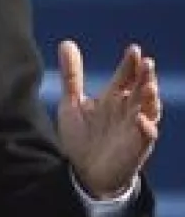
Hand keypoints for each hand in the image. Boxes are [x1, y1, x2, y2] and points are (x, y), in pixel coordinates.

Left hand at [57, 40, 160, 199]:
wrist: (83, 173)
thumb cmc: (81, 137)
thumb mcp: (72, 103)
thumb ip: (72, 75)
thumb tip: (66, 43)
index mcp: (113, 98)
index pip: (126, 77)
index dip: (130, 64)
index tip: (134, 49)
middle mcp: (127, 111)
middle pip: (141, 90)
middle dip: (145, 76)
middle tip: (146, 62)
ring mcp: (133, 129)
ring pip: (148, 110)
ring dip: (150, 98)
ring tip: (149, 86)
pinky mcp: (135, 149)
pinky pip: (145, 137)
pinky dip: (145, 128)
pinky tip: (141, 119)